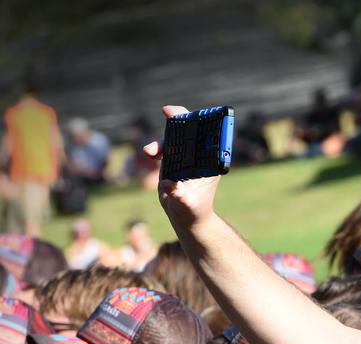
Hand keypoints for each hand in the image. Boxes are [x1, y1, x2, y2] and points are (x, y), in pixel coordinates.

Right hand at [150, 106, 221, 231]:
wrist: (185, 216)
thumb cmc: (193, 210)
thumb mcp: (186, 203)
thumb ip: (179, 194)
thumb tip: (170, 185)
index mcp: (211, 163)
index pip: (210, 138)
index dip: (204, 123)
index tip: (196, 117)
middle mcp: (201, 157)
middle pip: (192, 132)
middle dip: (180, 120)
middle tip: (168, 111)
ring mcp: (187, 158)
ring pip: (175, 139)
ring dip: (162, 140)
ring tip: (150, 151)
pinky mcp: (174, 161)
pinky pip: (165, 148)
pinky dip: (156, 148)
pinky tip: (149, 153)